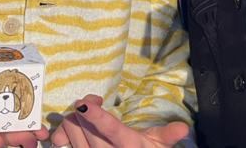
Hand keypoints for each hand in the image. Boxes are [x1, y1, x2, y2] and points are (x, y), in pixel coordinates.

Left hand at [49, 94, 188, 147]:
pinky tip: (72, 126)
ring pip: (71, 131)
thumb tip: (183, 128)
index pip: (110, 129)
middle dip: (85, 108)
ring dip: (74, 117)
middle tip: (94, 101)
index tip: (84, 104)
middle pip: (85, 125)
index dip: (96, 116)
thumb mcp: (157, 146)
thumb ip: (168, 135)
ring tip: (85, 113)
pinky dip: (62, 131)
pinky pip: (62, 141)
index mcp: (127, 145)